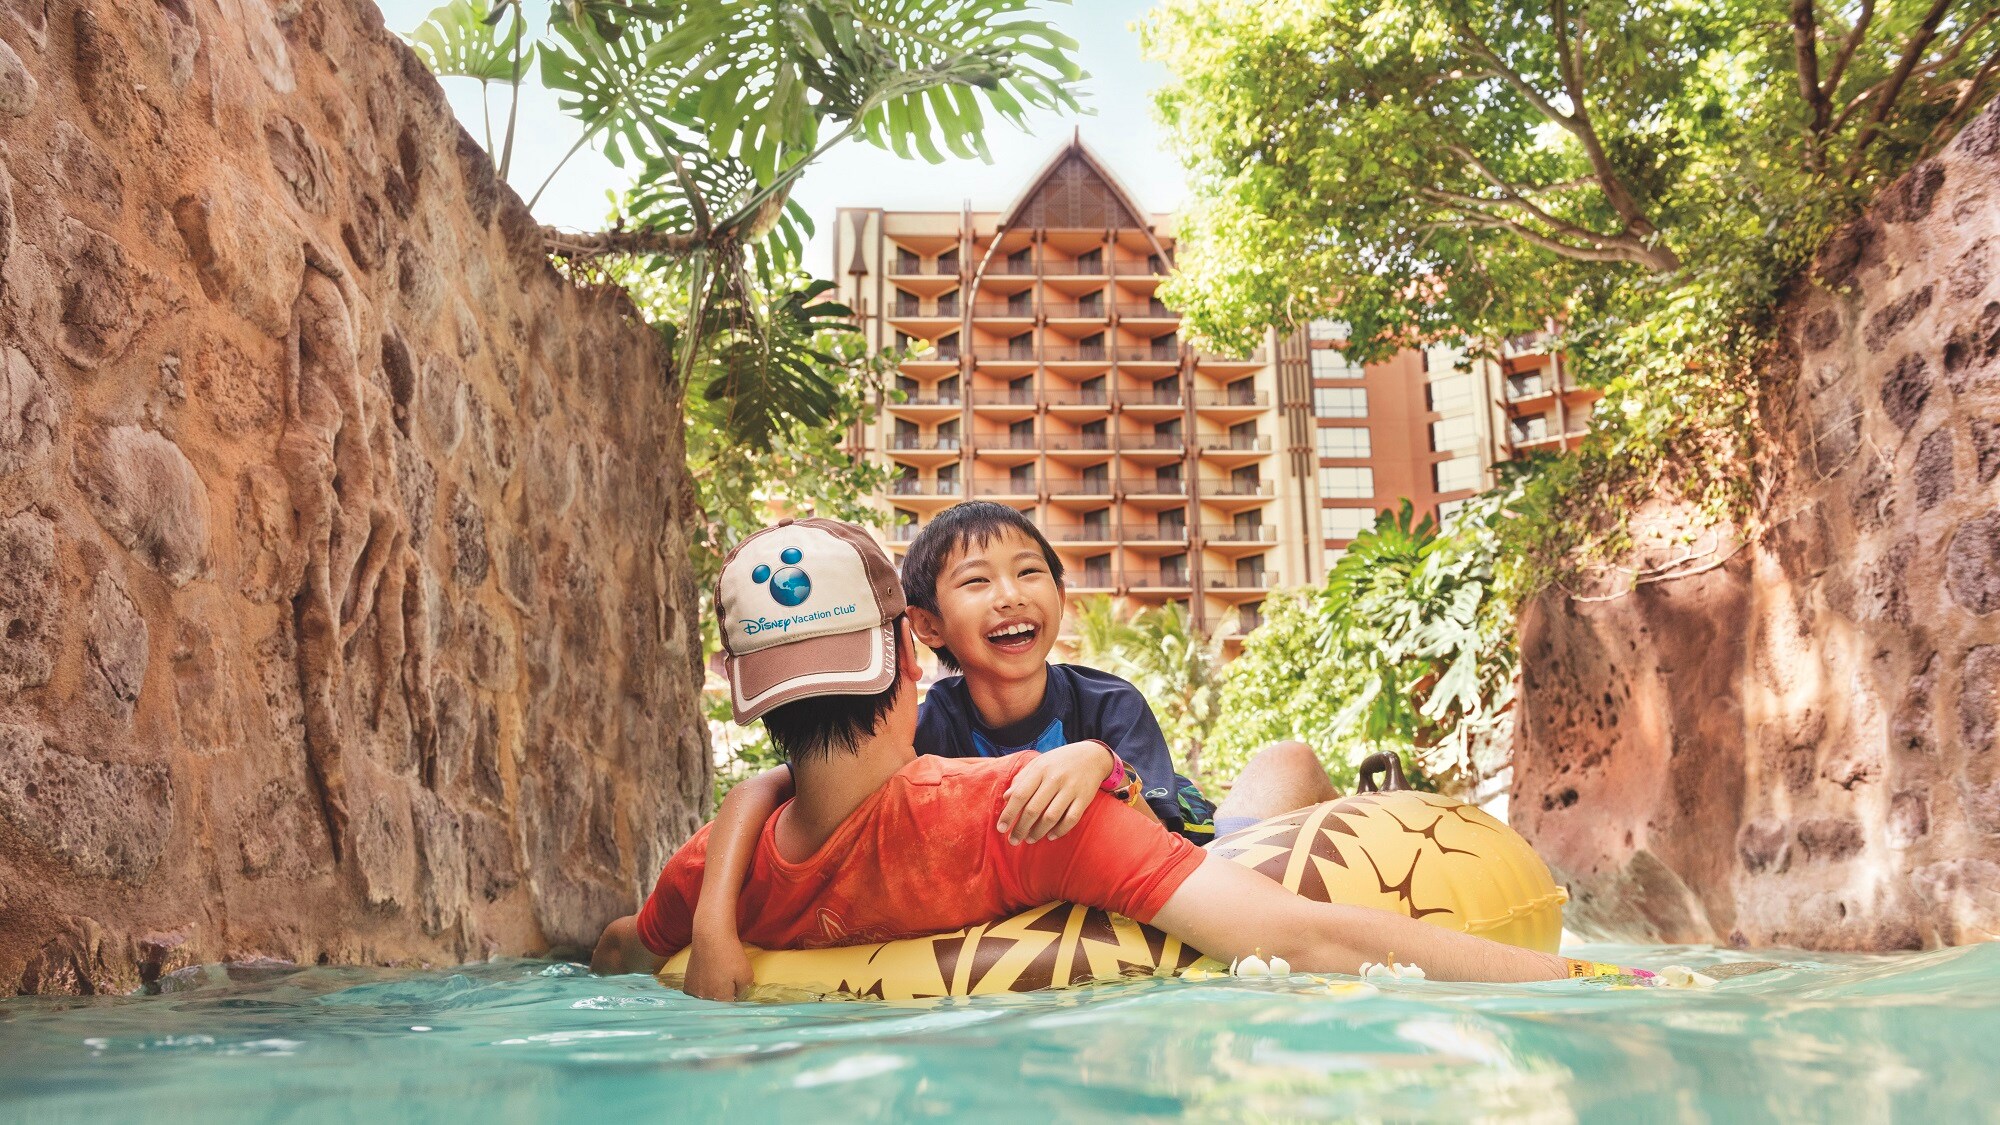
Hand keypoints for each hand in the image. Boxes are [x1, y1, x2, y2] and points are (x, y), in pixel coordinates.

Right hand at [681, 924, 755, 1000]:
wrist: (710, 936)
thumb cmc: (730, 954)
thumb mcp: (747, 974)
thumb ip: (744, 991)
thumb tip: (738, 997)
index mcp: (720, 999)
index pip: (730, 1005)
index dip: (735, 995)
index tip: (736, 985)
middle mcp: (705, 999)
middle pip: (718, 1002)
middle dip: (724, 993)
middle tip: (727, 977)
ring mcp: (694, 992)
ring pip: (707, 997)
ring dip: (712, 990)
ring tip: (717, 974)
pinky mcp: (687, 983)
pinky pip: (697, 992)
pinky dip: (702, 986)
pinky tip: (707, 975)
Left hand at [997, 741, 1112, 844]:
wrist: (1092, 756)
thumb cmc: (1059, 762)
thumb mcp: (1038, 764)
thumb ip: (1021, 779)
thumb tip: (1006, 798)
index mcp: (1040, 770)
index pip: (1020, 795)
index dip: (1008, 813)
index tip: (1000, 828)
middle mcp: (1055, 779)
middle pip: (1034, 809)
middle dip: (1021, 828)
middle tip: (1013, 840)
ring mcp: (1071, 789)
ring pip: (1051, 817)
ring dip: (1038, 832)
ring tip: (1029, 839)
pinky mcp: (1084, 798)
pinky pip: (1071, 819)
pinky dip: (1060, 830)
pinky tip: (1050, 836)